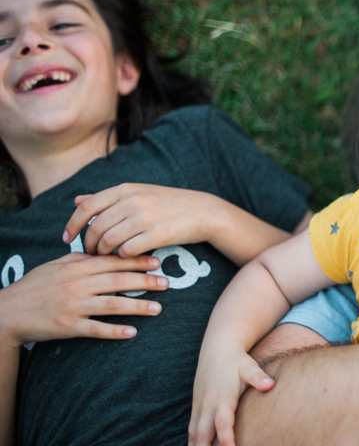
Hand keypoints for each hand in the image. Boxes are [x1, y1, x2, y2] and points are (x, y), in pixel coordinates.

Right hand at [0, 253, 166, 347]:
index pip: (112, 262)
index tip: (156, 263)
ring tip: (158, 308)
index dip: (136, 262)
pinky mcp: (67, 327)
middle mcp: (76, 285)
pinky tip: (132, 332)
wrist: (7, 312)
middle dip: (144, 282)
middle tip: (166, 283)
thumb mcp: (56, 266)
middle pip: (117, 281)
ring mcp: (72, 306)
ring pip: (111, 305)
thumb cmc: (34, 286)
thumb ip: (81, 258)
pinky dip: (114, 331)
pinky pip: (95, 329)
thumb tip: (105, 251)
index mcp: (76, 268)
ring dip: (137, 307)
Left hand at [63, 183, 217, 256]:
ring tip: (107, 256)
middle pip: (96, 227)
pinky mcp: (158, 234)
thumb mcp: (138, 192)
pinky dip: (122, 257)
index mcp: (126, 189)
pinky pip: (128, 251)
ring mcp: (146, 217)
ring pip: (109, 241)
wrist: (203, 211)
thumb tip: (77, 200)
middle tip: (90, 252)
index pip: (87, 207)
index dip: (73, 224)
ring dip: (104, 253)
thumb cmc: (168, 203)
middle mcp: (134, 201)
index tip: (68, 238)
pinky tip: (127, 256)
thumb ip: (107, 198)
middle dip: (89, 244)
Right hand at [189, 350, 274, 445]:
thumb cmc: (237, 361)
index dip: (227, 440)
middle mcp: (208, 405)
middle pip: (203, 435)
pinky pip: (191, 430)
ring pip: (194, 435)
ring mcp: (200, 407)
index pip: (223, 423)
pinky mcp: (196, 407)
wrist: (217, 349)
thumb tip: (270, 384)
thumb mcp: (249, 366)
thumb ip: (258, 377)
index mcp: (222, 398)